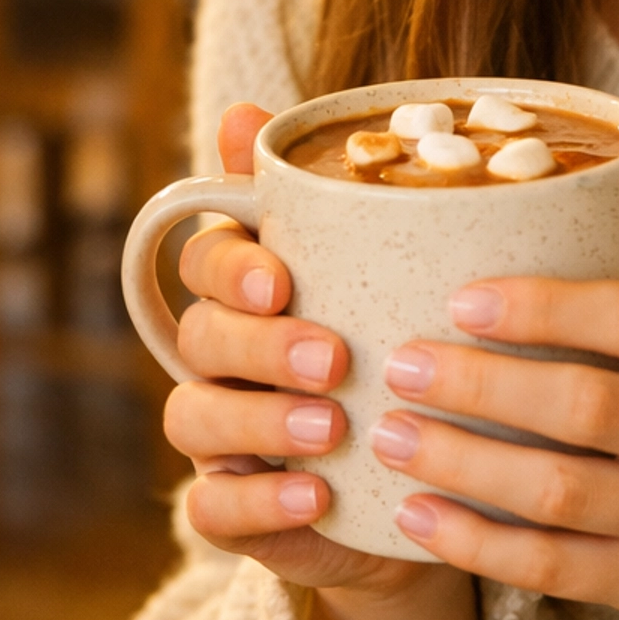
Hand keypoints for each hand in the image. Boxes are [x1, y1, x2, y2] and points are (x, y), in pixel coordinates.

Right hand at [167, 103, 478, 619]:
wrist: (423, 480)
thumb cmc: (405, 352)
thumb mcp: (400, 275)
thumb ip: (345, 201)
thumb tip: (264, 109)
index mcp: (254, 290)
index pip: (208, 258)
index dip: (232, 266)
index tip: (283, 279)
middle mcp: (225, 356)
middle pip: (201, 335)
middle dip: (261, 344)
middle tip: (333, 357)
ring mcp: (223, 436)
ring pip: (194, 417)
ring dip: (261, 421)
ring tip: (332, 428)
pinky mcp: (235, 510)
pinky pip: (211, 510)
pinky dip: (258, 505)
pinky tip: (314, 497)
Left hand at [370, 150, 618, 619]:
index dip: (548, 309)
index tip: (460, 298)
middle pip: (590, 410)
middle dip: (484, 388)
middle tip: (400, 364)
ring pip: (563, 496)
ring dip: (465, 466)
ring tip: (388, 435)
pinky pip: (557, 570)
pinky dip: (479, 544)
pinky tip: (414, 515)